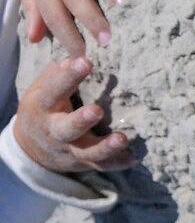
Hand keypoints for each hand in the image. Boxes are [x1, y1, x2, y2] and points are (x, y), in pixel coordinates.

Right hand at [14, 57, 134, 172]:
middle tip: (97, 110)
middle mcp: (55, 132)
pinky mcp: (84, 163)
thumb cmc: (44, 109)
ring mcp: (70, 150)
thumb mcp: (41, 91)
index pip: (53, 90)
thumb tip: (76, 57)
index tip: (86, 62)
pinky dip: (117, 163)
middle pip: (67, 129)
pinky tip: (133, 159)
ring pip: (87, 152)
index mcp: (43, 108)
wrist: (32, 149)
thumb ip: (57, 75)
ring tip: (122, 139)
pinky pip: (101, 166)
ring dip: (105, 147)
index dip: (68, 77)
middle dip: (81, 121)